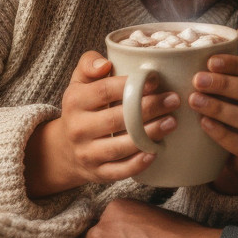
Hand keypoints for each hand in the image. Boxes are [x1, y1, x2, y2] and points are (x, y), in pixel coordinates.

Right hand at [24, 52, 180, 196]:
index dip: (132, 85)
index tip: (156, 80)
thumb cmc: (82, 106)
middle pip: (117, 119)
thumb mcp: (79, 81)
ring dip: (149, 135)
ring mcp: (87, 153)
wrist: (64, 148)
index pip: (105, 91)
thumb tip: (105, 64)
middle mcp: (78, 128)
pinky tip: (156, 151)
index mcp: (75, 101)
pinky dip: (138, 164)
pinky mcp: (97, 173)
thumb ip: (89, 64)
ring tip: (172, 122)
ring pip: (120, 147)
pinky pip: (119, 171)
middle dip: (149, 109)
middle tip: (173, 100)